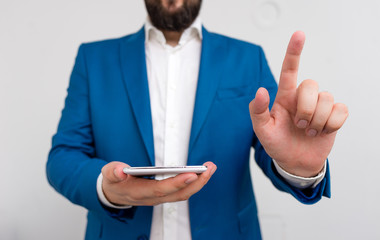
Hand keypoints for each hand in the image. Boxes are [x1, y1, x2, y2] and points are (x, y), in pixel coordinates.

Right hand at [101, 161, 216, 205]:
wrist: (113, 194)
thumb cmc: (113, 182)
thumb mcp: (108, 175)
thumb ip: (112, 172)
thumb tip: (120, 170)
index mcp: (140, 193)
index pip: (161, 190)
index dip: (176, 183)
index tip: (191, 174)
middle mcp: (153, 198)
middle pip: (179, 194)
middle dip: (196, 182)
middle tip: (209, 168)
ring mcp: (160, 198)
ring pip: (184, 193)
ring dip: (199, 182)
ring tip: (210, 167)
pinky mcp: (164, 194)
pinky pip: (182, 191)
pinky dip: (194, 182)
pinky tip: (202, 173)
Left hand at [249, 31, 347, 176]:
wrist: (295, 162)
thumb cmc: (277, 143)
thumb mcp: (262, 130)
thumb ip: (257, 111)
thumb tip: (260, 90)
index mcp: (285, 97)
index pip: (289, 70)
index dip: (294, 52)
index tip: (299, 34)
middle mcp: (303, 98)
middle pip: (312, 85)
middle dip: (306, 109)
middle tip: (300, 126)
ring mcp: (320, 106)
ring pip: (327, 99)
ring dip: (318, 121)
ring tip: (309, 132)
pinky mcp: (334, 115)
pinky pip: (341, 110)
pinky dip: (332, 125)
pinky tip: (323, 132)